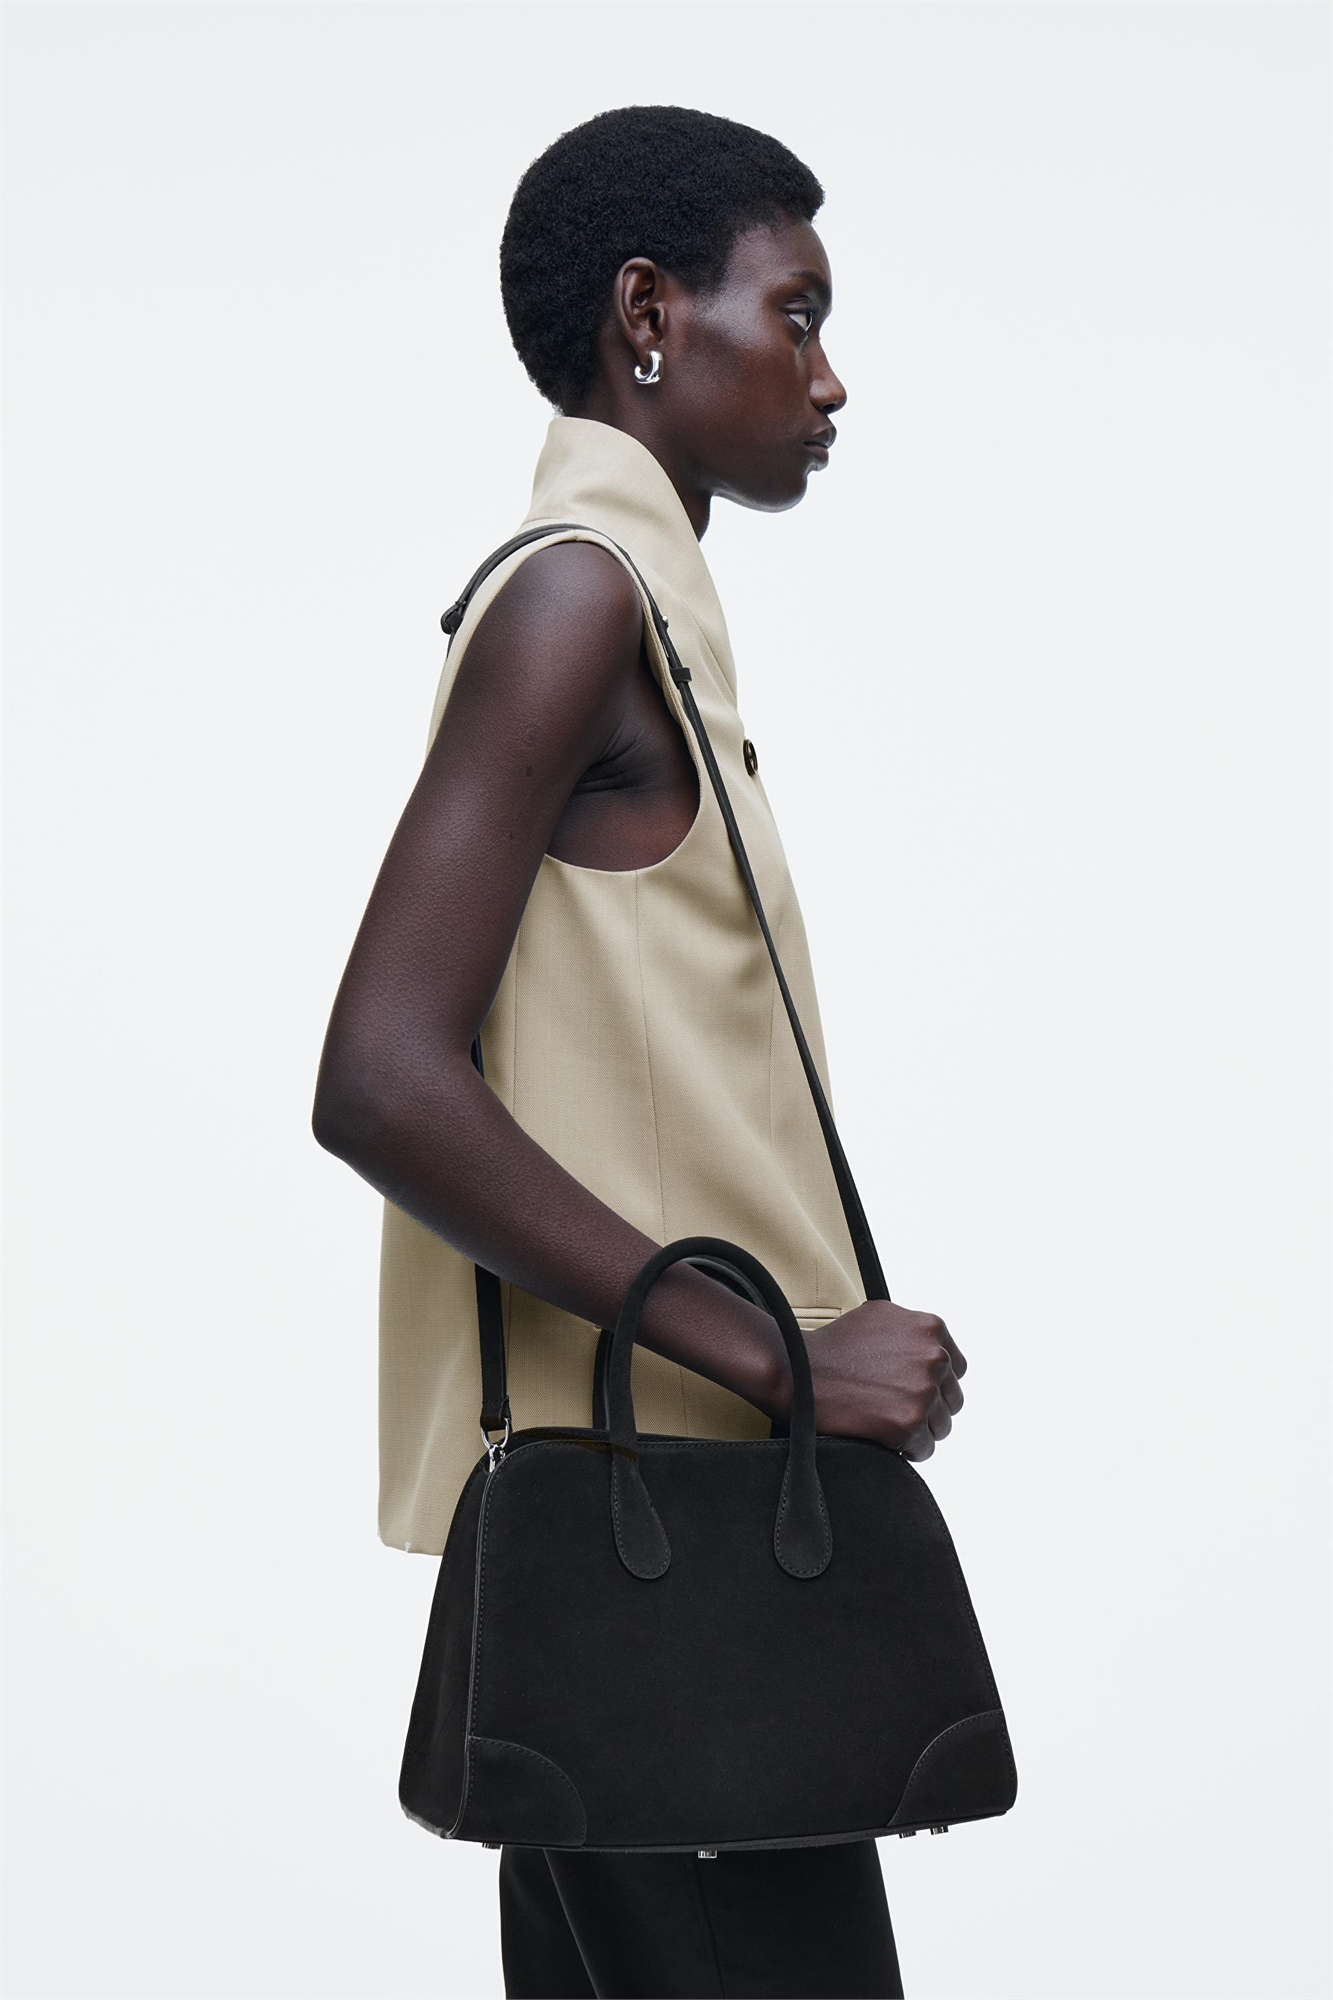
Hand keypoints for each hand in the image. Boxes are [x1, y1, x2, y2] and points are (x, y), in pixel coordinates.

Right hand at [795, 1302, 966, 1458]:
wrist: (799, 1370)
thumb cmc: (835, 1345)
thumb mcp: (882, 1316)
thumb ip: (915, 1331)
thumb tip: (936, 1351)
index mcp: (932, 1329)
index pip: (956, 1369)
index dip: (935, 1382)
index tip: (911, 1389)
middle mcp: (934, 1357)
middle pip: (952, 1399)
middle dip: (929, 1407)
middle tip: (895, 1407)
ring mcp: (923, 1391)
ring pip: (941, 1426)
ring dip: (918, 1429)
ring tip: (886, 1420)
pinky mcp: (908, 1423)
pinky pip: (924, 1449)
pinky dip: (906, 1449)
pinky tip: (883, 1435)